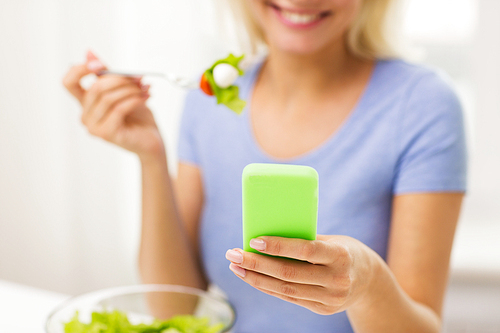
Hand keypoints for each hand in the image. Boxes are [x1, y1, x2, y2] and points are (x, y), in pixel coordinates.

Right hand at [62, 51, 164, 161]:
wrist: (152, 140)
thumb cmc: (138, 117)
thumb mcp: (122, 90)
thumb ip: (106, 75)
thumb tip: (88, 52)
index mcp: (85, 104)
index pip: (68, 82)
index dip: (80, 69)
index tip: (101, 64)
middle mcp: (85, 116)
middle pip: (95, 88)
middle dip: (120, 79)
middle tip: (139, 77)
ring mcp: (93, 127)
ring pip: (108, 98)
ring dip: (130, 89)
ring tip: (146, 88)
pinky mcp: (106, 134)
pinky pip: (118, 109)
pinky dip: (134, 100)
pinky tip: (146, 97)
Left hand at [225, 235, 375, 314]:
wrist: (369, 280)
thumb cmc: (343, 250)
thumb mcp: (332, 240)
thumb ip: (305, 240)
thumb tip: (266, 236)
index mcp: (341, 255)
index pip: (305, 250)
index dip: (278, 246)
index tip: (253, 240)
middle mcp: (337, 280)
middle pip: (288, 273)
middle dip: (256, 263)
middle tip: (233, 253)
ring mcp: (330, 298)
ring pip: (285, 289)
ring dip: (255, 278)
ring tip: (236, 266)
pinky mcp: (322, 309)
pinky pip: (289, 297)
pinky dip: (267, 287)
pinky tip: (252, 277)